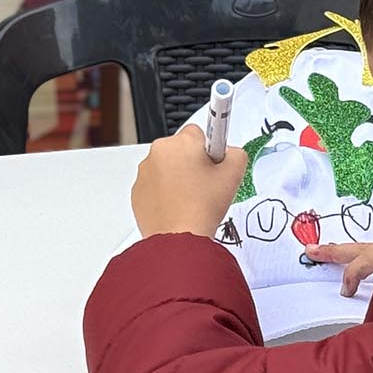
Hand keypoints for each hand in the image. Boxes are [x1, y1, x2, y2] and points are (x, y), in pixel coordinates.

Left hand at [131, 126, 246, 239]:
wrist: (179, 238)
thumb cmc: (202, 207)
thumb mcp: (234, 174)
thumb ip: (236, 154)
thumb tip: (230, 152)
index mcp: (180, 143)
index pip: (198, 133)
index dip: (209, 150)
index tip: (213, 163)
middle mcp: (158, 153)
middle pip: (181, 150)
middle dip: (192, 164)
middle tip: (205, 186)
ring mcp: (144, 173)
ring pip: (167, 168)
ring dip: (178, 179)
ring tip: (192, 200)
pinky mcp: (137, 192)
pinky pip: (155, 186)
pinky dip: (165, 194)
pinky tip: (179, 208)